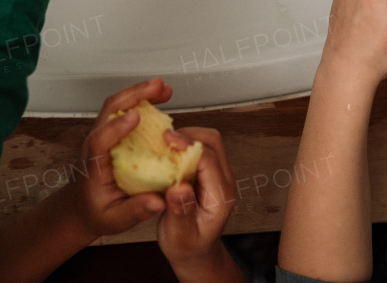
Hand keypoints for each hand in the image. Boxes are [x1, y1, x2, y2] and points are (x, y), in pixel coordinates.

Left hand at [62, 78, 170, 238]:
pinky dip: (141, 99)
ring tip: (163, 87)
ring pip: (116, 104)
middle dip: (134, 94)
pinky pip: (123, 110)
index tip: (135, 117)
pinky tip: (159, 97)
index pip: (99, 140)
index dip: (116, 126)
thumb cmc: (96, 212)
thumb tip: (159, 201)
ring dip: (139, 92)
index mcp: (94, 164)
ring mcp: (103, 134)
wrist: (81, 207)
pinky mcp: (111, 133)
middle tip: (158, 87)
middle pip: (109, 110)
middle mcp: (96, 143)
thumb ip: (135, 211)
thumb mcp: (115, 219)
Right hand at [158, 128, 241, 281]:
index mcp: (221, 197)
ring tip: (163, 143)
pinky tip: (167, 150)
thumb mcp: (180, 235)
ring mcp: (218, 175)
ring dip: (186, 136)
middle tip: (162, 138)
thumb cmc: (188, 247)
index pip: (209, 160)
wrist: (196, 253)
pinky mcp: (208, 172)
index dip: (187, 145)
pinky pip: (200, 148)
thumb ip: (180, 212)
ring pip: (208, 141)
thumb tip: (178, 188)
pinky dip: (184, 143)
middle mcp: (224, 181)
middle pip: (213, 142)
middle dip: (188, 134)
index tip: (166, 139)